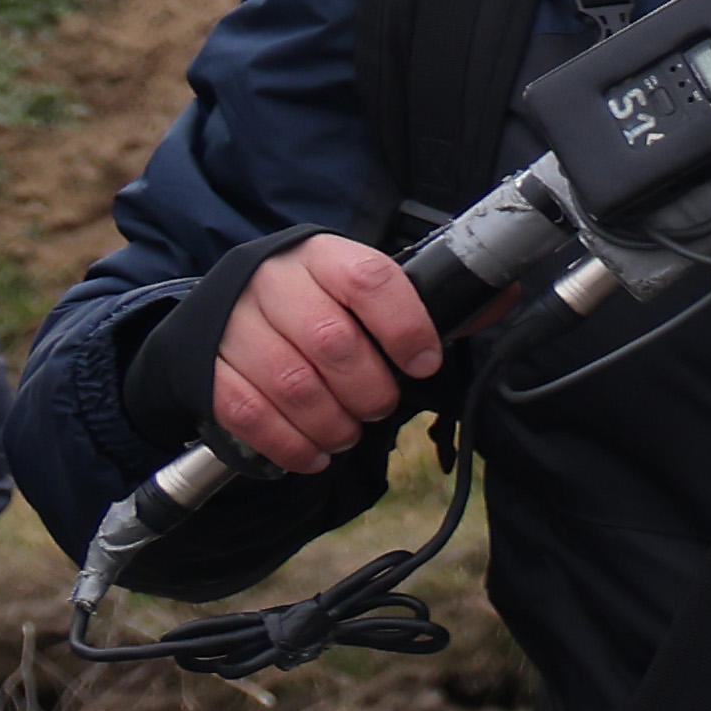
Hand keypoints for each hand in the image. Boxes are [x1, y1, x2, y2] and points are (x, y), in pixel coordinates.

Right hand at [202, 231, 445, 472]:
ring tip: (347, 431)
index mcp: (322, 256)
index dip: (405, 326)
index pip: (370, 279)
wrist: (228, 314)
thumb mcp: (365, 296)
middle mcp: (272, 282)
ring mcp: (233, 324)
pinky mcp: (205, 367)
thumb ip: (428, 305)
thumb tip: (504, 299)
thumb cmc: (317, 307)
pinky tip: (313, 453)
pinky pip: (251, 414)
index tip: (422, 363)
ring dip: (333, 422)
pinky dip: (290, 444)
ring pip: (293, 383)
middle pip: (333, 341)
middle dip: (369, 389)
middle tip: (378, 407)